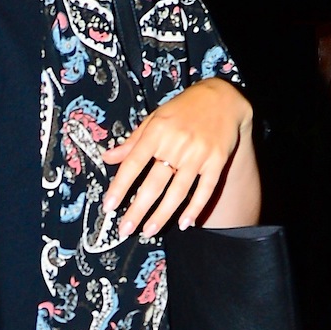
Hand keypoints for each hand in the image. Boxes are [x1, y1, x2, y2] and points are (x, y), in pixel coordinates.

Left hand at [101, 77, 254, 236]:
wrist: (222, 98)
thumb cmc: (183, 110)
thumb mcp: (154, 119)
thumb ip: (133, 141)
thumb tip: (108, 158)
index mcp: (157, 131)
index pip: (133, 163)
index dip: (120, 186)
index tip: (109, 206)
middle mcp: (177, 143)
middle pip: (154, 183)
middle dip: (138, 209)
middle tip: (125, 230)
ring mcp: (198, 153)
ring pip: (178, 191)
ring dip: (163, 214)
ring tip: (149, 231)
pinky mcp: (217, 161)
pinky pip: (205, 189)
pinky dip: (195, 208)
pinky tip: (184, 223)